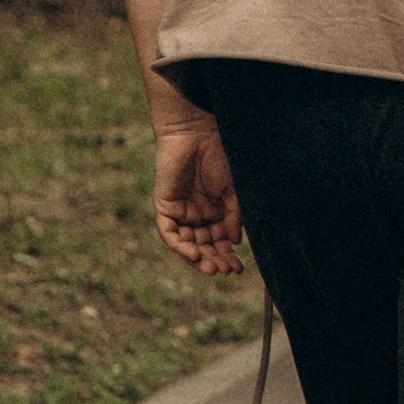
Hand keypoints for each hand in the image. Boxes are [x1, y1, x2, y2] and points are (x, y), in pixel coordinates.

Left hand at [153, 122, 243, 274]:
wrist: (198, 132)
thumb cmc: (219, 155)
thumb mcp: (234, 190)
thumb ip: (234, 216)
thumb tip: (235, 243)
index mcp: (215, 209)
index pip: (220, 240)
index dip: (227, 255)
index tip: (239, 269)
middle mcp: (196, 213)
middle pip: (204, 245)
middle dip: (214, 259)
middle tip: (225, 271)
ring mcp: (180, 211)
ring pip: (187, 243)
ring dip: (198, 258)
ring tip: (211, 268)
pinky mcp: (164, 206)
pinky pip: (169, 233)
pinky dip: (180, 246)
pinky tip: (194, 254)